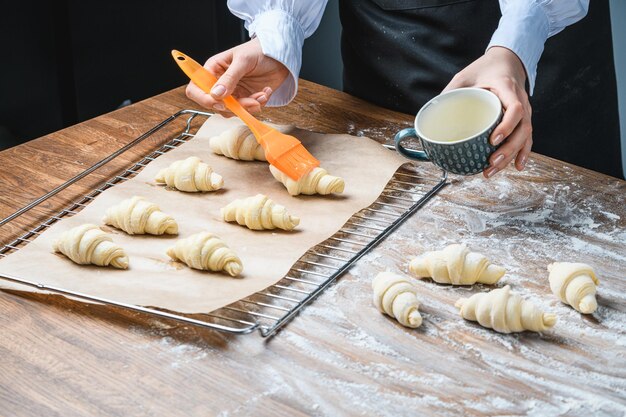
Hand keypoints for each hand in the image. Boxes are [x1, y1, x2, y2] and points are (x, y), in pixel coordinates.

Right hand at [185, 38, 289, 115]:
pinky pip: (247, 110)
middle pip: (215, 104)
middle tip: (251, 101)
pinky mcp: (246, 98)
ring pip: (232, 111)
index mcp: (213, 70)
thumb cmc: (258, 50)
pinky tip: (265, 92)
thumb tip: (216, 94)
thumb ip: (230, 78)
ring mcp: (233, 92)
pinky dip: (258, 104)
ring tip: (262, 94)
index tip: (220, 102)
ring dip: (249, 106)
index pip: (196, 88)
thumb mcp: (243, 61)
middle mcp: (220, 83)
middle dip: (234, 106)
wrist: (280, 55)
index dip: (204, 98)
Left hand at [443, 46, 531, 177]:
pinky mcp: (523, 118)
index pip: (515, 108)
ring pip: (525, 136)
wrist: (506, 61)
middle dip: (508, 149)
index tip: (493, 139)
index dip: (507, 126)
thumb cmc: (484, 68)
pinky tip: (517, 166)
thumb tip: (432, 112)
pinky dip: (523, 152)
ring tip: (493, 169)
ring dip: (511, 156)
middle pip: (522, 129)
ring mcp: (525, 111)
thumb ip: (451, 91)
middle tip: (491, 162)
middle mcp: (520, 100)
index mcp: (507, 88)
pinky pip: (527, 137)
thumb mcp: (464, 76)